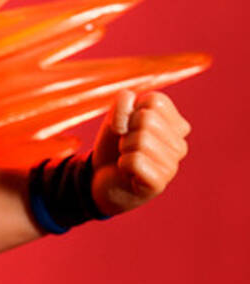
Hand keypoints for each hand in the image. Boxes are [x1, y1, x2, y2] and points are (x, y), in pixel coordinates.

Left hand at [90, 89, 190, 215]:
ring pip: (141, 140)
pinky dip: (123, 164)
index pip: (155, 100)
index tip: (127, 127)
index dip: (130, 111)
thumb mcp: (116, 114)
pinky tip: (128, 172)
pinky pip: (135, 161)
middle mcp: (181, 145)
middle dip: (126, 131)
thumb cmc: (115, 144)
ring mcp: (173, 166)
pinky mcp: (160, 184)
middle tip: (126, 145)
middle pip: (147, 119)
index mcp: (177, 125)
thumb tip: (132, 118)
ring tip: (127, 158)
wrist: (101, 176)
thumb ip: (124, 100)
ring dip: (124, 148)